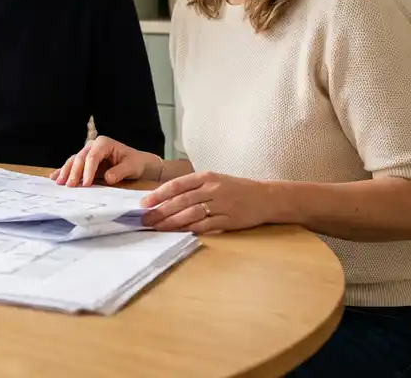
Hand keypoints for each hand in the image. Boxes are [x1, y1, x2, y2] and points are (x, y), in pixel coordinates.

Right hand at [49, 135, 160, 186]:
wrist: (136, 163)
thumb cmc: (135, 163)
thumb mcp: (131, 167)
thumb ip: (120, 171)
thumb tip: (108, 178)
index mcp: (104, 143)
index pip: (92, 157)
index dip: (88, 170)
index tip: (86, 184)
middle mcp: (93, 145)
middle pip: (80, 158)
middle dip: (74, 172)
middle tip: (70, 186)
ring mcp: (87, 152)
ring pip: (73, 161)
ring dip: (65, 172)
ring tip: (58, 182)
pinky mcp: (85, 161)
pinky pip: (73, 165)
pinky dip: (64, 171)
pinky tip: (54, 177)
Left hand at [140, 171, 272, 233]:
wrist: (266, 197)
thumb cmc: (236, 188)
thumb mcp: (215, 180)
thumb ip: (193, 187)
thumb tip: (165, 198)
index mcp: (206, 177)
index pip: (177, 185)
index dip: (159, 194)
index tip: (144, 203)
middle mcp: (212, 189)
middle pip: (181, 201)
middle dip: (160, 211)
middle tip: (145, 219)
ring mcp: (221, 205)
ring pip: (191, 214)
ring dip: (171, 222)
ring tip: (157, 228)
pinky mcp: (228, 220)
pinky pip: (205, 225)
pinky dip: (190, 229)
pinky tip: (178, 233)